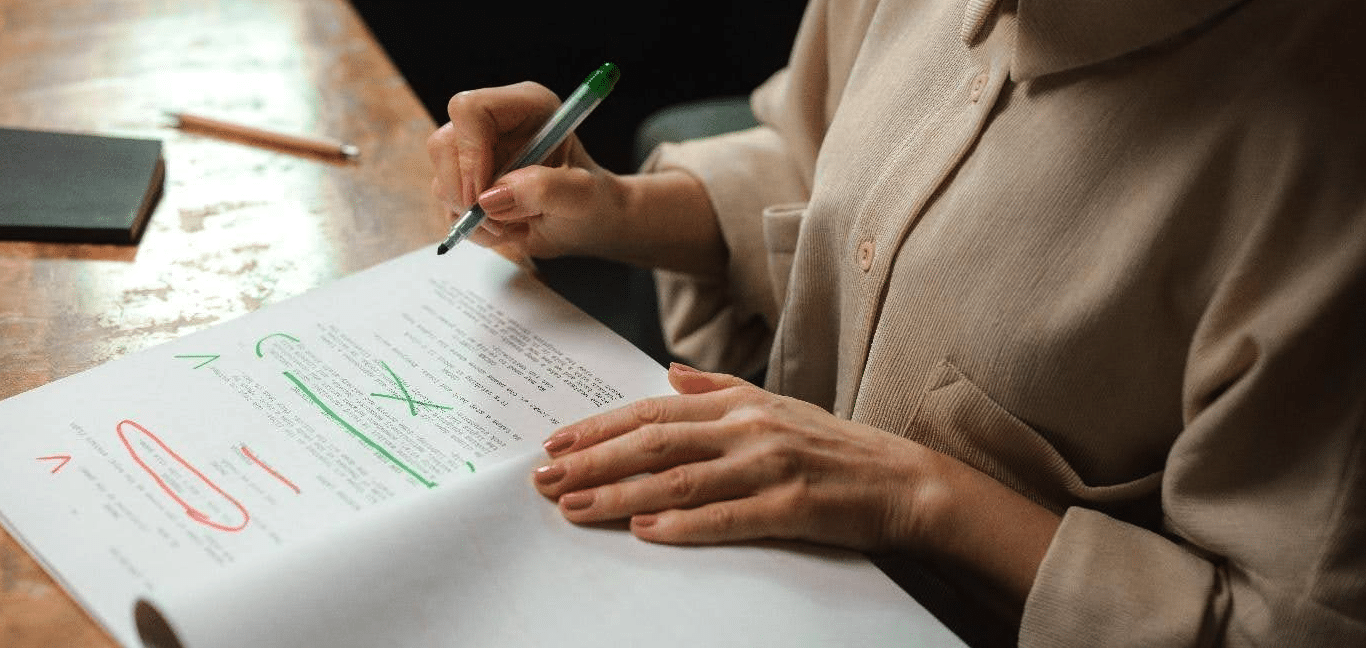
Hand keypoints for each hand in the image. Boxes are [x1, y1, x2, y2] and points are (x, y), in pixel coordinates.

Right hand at [426, 81, 624, 258]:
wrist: (588, 223)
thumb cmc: (593, 202)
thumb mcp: (582, 197)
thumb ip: (545, 190)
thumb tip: (493, 197)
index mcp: (526, 106)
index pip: (471, 110)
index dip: (470, 154)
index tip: (484, 195)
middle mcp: (495, 123)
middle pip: (443, 145)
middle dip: (464, 192)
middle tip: (496, 219)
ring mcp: (477, 152)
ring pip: (441, 179)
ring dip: (472, 216)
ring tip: (512, 225)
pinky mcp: (468, 180)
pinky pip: (447, 204)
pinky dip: (472, 227)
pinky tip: (504, 228)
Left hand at [531, 363, 944, 551]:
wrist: (902, 479)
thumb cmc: (833, 446)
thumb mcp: (775, 403)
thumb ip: (718, 387)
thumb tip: (668, 370)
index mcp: (739, 404)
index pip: (653, 409)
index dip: (600, 426)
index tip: (555, 442)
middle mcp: (748, 429)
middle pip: (654, 442)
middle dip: (592, 461)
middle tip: (543, 478)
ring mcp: (769, 466)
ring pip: (678, 480)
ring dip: (618, 495)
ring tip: (573, 508)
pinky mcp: (792, 507)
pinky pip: (727, 516)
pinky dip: (682, 525)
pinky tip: (644, 532)